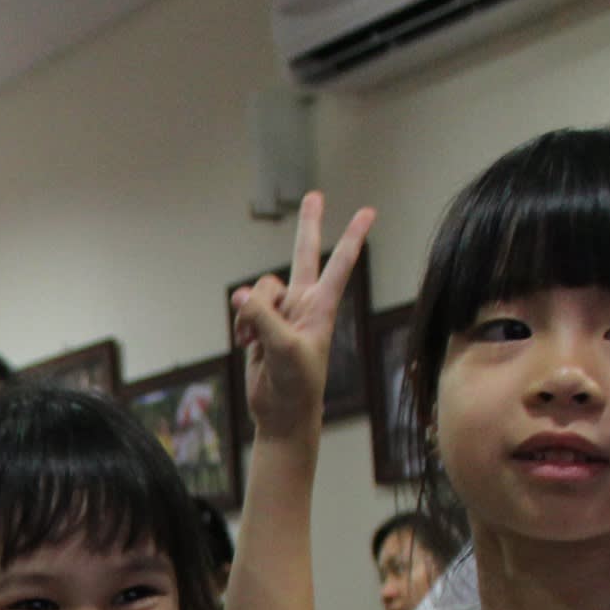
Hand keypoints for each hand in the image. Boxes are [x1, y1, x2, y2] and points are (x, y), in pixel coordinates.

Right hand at [229, 192, 374, 442]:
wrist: (281, 413)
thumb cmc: (296, 383)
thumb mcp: (285, 347)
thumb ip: (264, 316)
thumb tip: (242, 296)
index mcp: (322, 306)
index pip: (339, 264)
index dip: (351, 236)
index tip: (368, 211)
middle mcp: (304, 303)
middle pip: (304, 255)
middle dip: (308, 226)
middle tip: (314, 196)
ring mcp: (281, 313)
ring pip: (260, 290)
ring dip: (251, 311)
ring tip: (255, 340)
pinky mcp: (261, 326)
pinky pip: (244, 309)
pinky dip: (241, 325)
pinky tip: (247, 345)